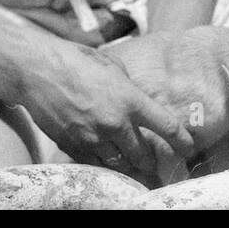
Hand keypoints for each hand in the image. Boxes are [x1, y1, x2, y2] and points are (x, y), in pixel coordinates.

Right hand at [20, 42, 193, 175]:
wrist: (40, 72)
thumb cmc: (78, 62)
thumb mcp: (115, 68)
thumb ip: (130, 89)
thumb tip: (137, 100)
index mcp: (130, 100)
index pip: (166, 126)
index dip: (181, 141)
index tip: (188, 148)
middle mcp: (115, 123)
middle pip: (142, 154)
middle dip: (151, 162)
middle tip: (155, 164)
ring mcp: (93, 138)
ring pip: (119, 164)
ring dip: (127, 165)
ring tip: (132, 165)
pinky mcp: (74, 146)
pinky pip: (95, 164)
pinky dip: (103, 164)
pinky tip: (106, 160)